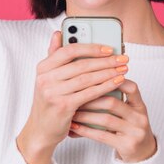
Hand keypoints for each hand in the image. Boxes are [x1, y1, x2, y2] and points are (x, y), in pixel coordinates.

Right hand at [17, 31, 128, 163]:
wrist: (40, 131)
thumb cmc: (49, 102)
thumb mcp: (48, 78)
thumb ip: (54, 56)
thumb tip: (57, 33)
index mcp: (43, 68)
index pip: (68, 51)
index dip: (90, 48)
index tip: (108, 48)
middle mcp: (45, 79)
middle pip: (81, 64)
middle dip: (105, 60)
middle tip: (123, 58)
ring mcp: (53, 93)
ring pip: (87, 78)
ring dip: (108, 72)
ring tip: (123, 69)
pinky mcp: (63, 106)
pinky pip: (89, 93)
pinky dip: (105, 86)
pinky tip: (117, 82)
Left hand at [69, 79, 157, 162]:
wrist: (144, 154)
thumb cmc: (130, 129)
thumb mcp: (128, 113)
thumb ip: (114, 101)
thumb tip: (85, 87)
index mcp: (140, 106)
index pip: (131, 87)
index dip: (113, 81)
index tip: (92, 78)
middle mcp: (140, 117)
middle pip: (112, 103)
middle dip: (90, 99)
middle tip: (74, 97)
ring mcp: (136, 132)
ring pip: (106, 119)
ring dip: (85, 116)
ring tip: (72, 114)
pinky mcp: (128, 146)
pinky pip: (103, 136)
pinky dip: (86, 131)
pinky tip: (75, 128)